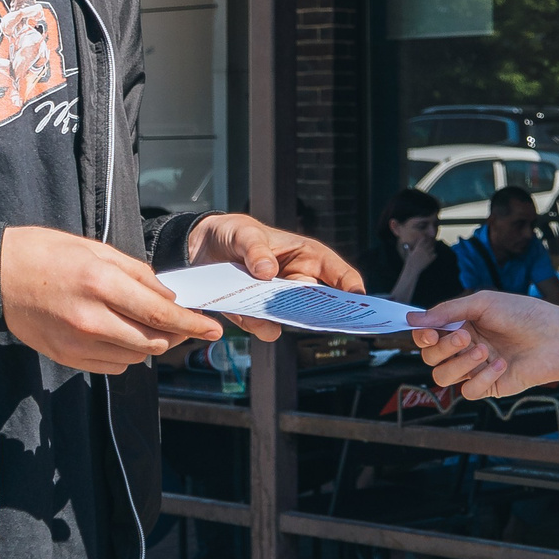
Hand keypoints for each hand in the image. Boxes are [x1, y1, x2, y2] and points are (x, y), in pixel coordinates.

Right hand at [1, 227, 221, 373]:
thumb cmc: (47, 254)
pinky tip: (121, 335)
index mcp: (101, 285)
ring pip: (134, 357)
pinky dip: (125, 354)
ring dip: (150, 344)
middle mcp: (91, 319)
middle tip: (185, 325)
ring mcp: (77, 343)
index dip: (192, 324)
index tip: (213, 329)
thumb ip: (137, 275)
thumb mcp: (97, 250)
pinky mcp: (66, 357)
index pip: (159, 314)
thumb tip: (168, 298)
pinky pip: (111, 365)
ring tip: (149, 326)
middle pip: (151, 341)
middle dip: (176, 336)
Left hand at [186, 213, 362, 341]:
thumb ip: (256, 249)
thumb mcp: (244, 233)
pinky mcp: (255, 314)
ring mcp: (277, 301)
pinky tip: (240, 313)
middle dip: (318, 313)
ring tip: (262, 315)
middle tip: (311, 316)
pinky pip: (261, 326)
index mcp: (306, 256)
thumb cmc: (234, 233)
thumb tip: (267, 271)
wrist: (201, 248)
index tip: (357, 298)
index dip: (349, 285)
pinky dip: (252, 323)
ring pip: (289, 319)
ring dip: (277, 319)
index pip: (336, 272)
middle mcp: (296, 281)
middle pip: (317, 303)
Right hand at [404, 237, 436, 271]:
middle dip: (429, 244)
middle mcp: (423, 249)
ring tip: (429, 253)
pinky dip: (434, 255)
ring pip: (433, 248)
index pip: (423, 239)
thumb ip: (408, 249)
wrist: (412, 269)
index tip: (424, 242)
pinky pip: (435, 255)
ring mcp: (427, 254)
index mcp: (418, 247)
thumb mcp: (408, 254)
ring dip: (432, 250)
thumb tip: (407, 246)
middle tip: (428, 248)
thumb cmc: (409, 262)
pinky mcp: (430, 259)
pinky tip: (431, 257)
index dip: (424, 239)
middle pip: (429, 242)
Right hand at [409, 291, 558, 399]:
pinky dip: (480, 379)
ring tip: (484, 351)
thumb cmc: (524, 314)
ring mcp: (475, 369)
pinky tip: (501, 365)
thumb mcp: (483, 303)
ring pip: (443, 377)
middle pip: (430, 357)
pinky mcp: (489, 386)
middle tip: (466, 336)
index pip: (427, 335)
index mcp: (460, 325)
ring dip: (459, 364)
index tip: (428, 332)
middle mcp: (464, 348)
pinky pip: (468, 391)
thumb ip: (447, 312)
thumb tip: (412, 318)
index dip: (422, 335)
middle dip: (443, 348)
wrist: (557, 337)